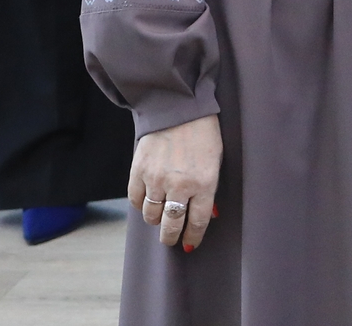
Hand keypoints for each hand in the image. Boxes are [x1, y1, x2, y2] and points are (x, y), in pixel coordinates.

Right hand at [128, 113, 222, 251]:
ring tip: (160, 217)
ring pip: (151, 216)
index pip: (197, 221)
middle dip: (171, 237)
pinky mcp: (138, 171)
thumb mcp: (216, 160)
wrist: (178, 107)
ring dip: (156, 220)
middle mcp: (179, 185)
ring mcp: (156, 179)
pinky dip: (141, 204)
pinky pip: (135, 200)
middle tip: (171, 239)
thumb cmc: (203, 133)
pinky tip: (148, 200)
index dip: (193, 236)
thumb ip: (209, 189)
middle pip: (171, 225)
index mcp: (204, 183)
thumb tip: (208, 215)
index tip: (190, 244)